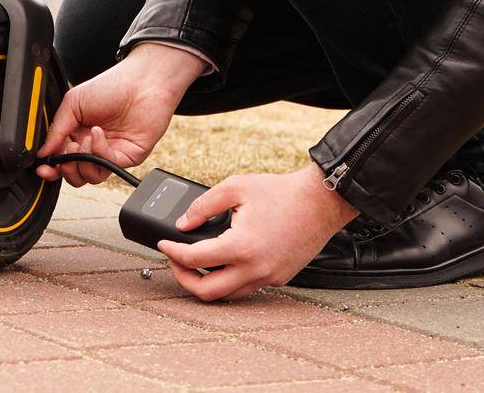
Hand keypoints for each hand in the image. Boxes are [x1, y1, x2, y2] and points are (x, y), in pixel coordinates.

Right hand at [34, 42, 203, 186]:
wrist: (142, 81)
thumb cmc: (111, 86)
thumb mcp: (73, 102)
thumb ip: (56, 129)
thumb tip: (43, 152)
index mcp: (76, 133)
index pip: (61, 159)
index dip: (51, 167)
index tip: (42, 168)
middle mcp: (92, 146)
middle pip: (74, 174)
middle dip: (66, 169)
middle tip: (65, 153)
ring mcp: (110, 152)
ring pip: (90, 177)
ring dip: (82, 162)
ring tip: (82, 141)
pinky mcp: (127, 157)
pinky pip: (107, 165)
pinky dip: (98, 151)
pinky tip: (97, 134)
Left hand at [156, 163, 359, 300]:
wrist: (320, 202)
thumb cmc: (281, 192)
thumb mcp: (235, 187)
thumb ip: (203, 206)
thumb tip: (183, 223)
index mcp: (240, 247)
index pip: (193, 259)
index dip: (172, 251)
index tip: (163, 243)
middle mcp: (254, 269)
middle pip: (206, 292)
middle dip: (183, 278)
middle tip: (175, 261)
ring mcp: (268, 277)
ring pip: (227, 295)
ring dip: (207, 283)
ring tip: (196, 264)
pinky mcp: (279, 278)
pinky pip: (246, 288)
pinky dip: (230, 280)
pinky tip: (223, 263)